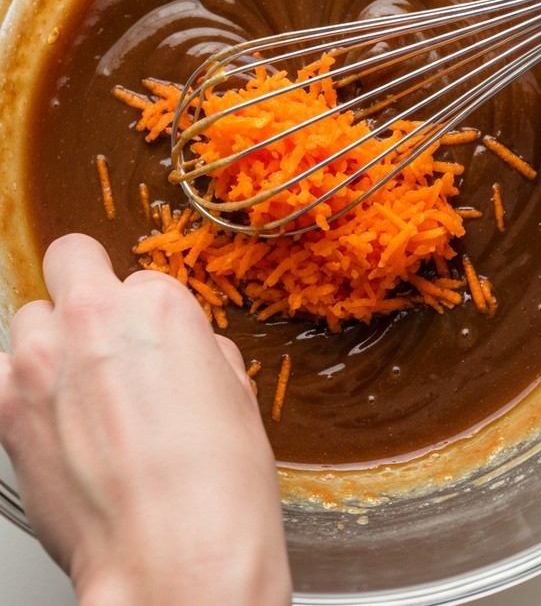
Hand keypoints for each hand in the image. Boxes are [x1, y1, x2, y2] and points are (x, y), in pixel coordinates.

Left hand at [0, 234, 290, 605]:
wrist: (173, 560)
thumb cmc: (217, 491)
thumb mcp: (237, 399)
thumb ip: (201, 353)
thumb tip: (187, 353)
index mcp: (159, 307)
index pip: (142, 281)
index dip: (149, 316)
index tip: (150, 344)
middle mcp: (94, 319)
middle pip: (70, 261)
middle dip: (86, 287)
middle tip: (98, 329)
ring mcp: (43, 361)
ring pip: (29, 315)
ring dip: (51, 341)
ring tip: (74, 388)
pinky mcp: (7, 409)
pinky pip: (0, 373)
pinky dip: (19, 387)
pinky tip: (49, 419)